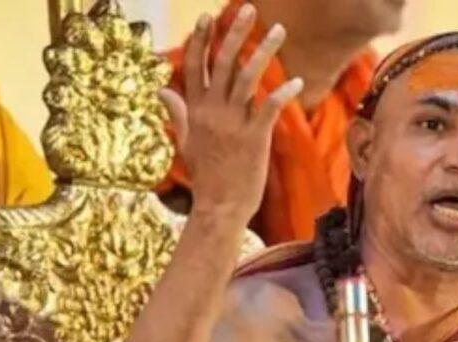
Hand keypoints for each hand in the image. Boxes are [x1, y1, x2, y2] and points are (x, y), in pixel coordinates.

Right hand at [158, 5, 302, 221]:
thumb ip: (176, 113)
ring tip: (279, 30)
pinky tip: (297, 82)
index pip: (195, 66)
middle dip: (235, 33)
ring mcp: (233, 123)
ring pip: (246, 77)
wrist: (220, 206)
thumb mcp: (185, 142)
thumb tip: (160, 90)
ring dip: (263, 51)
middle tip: (248, 9)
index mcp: (195, 110)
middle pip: (222, 62)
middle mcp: (212, 111)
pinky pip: (270, 107)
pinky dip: (283, 93)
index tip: (208, 16)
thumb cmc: (206, 176)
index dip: (201, 40)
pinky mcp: (255, 137)